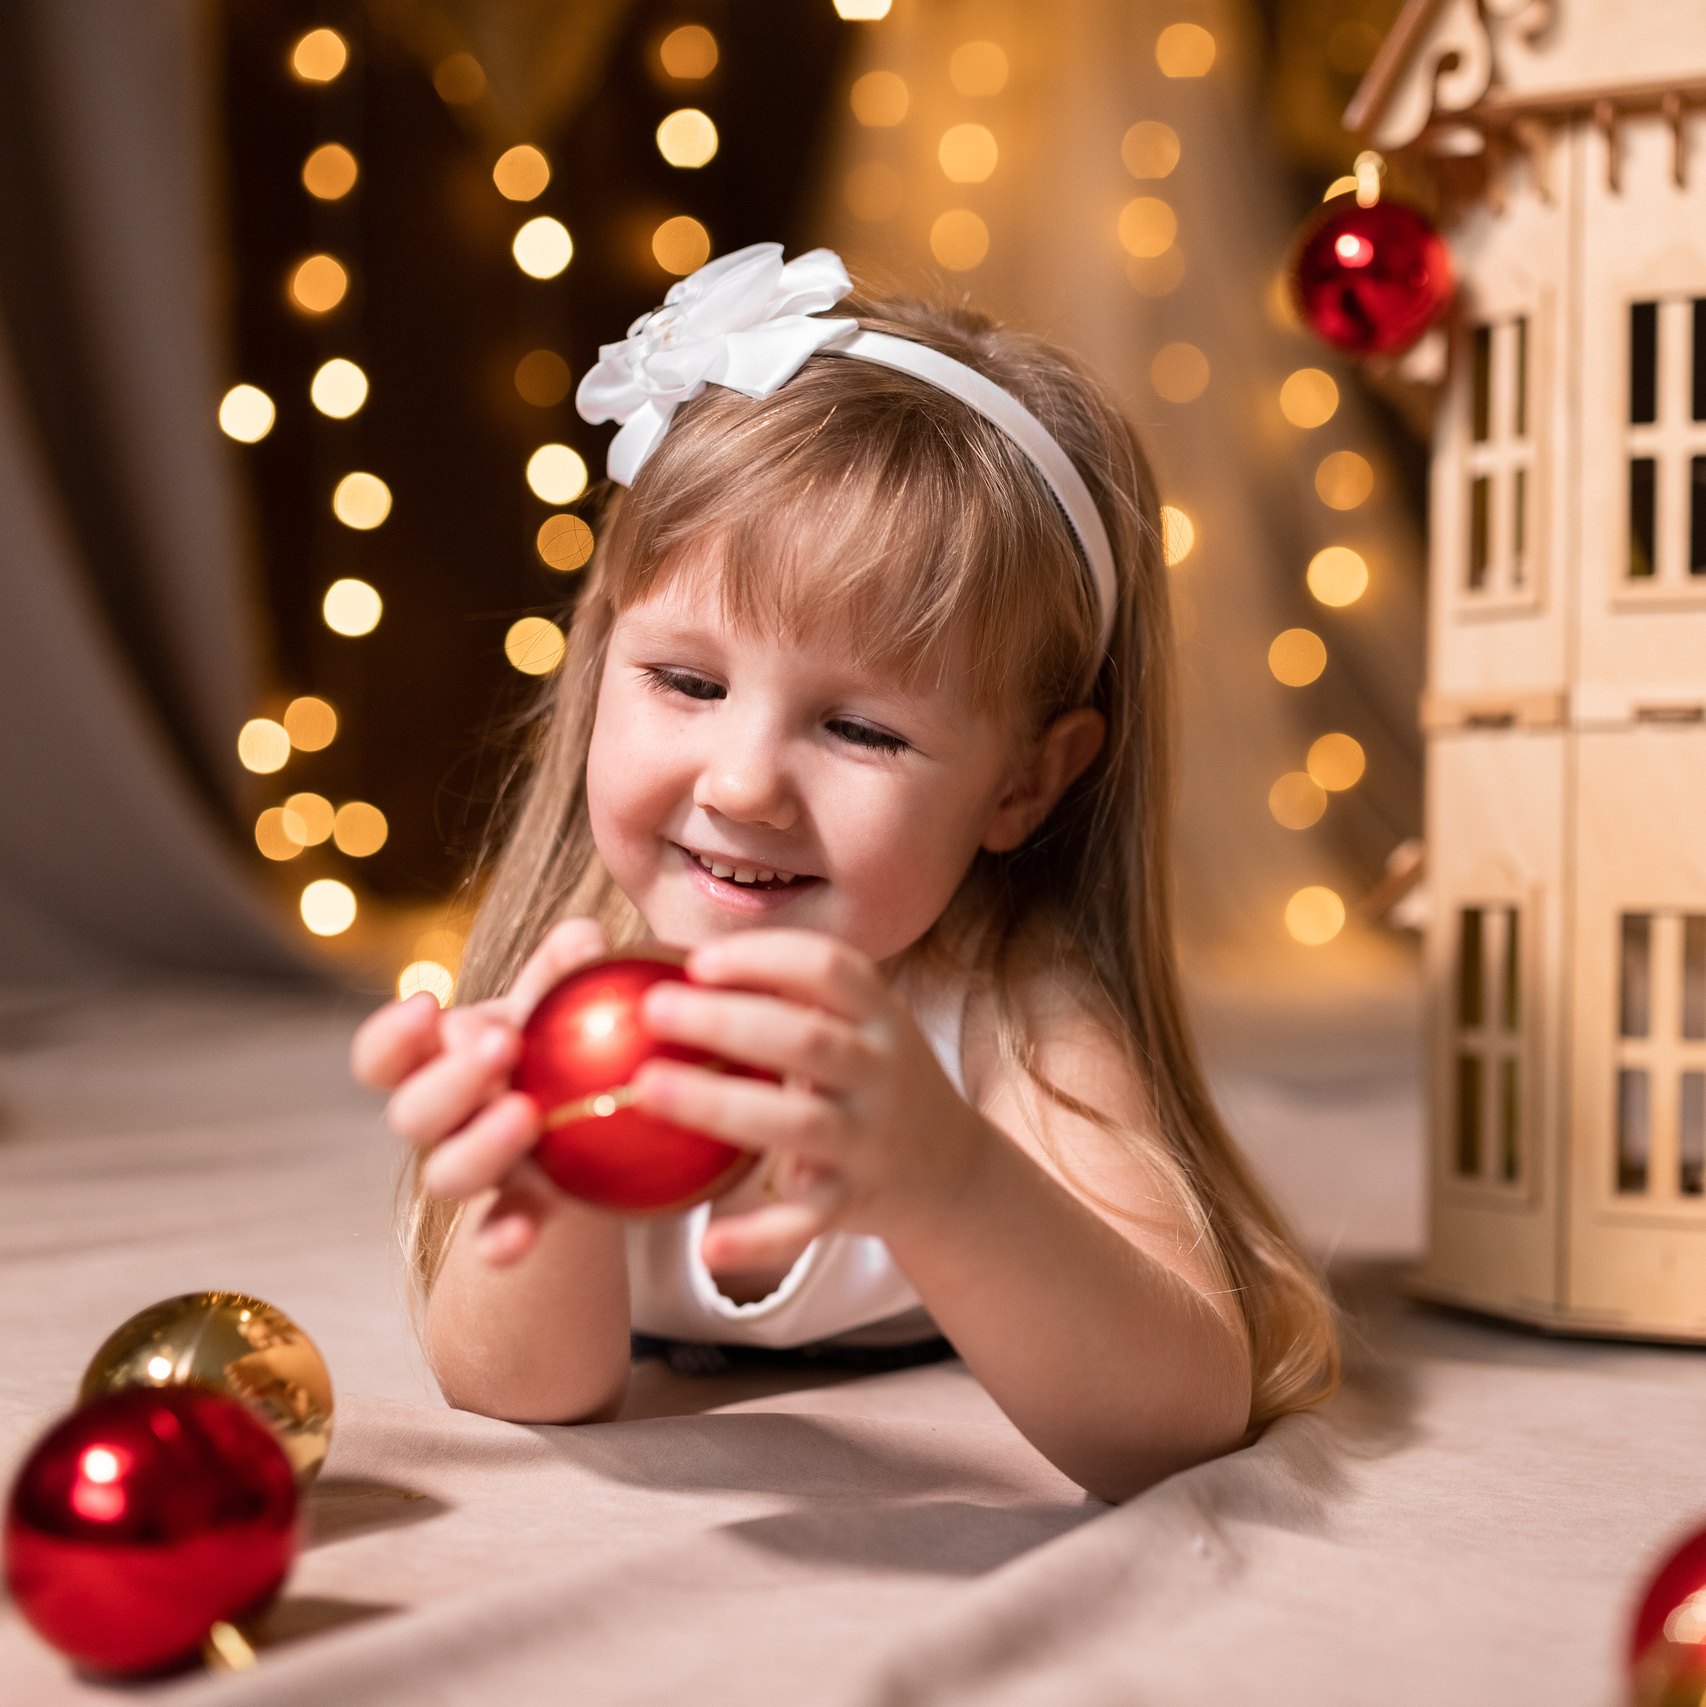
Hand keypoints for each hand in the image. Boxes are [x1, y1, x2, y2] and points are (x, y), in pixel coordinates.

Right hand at [349, 918, 610, 1263]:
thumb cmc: (554, 1037)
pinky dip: (501, 1239)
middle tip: (502, 1044)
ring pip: (443, 1177)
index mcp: (437, 1059)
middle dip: (451, 1080)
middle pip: (410, 1115)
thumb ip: (567, 963)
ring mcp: (476, 1167)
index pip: (380, 1056)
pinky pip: (494, 1234)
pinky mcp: (519, 1208)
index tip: (425, 1004)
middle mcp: (443, 1118)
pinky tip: (522, 1237)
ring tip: (527, 1113)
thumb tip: (586, 940)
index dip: (390, 1035)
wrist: (592, 1111)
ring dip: (478, 1148)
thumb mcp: (557, 997)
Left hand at [633, 930, 982, 1272]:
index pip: (829, 968)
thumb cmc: (868, 1076)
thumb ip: (789, 993)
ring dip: (721, 1105)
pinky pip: (805, 1223)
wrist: (949, 1167)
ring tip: (648, 1089)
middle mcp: (881, 1071)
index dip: (764, 958)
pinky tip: (706, 1244)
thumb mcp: (856, 1021)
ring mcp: (869, 1138)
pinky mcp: (854, 1201)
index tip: (697, 961)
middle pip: (807, 1040)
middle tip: (653, 1009)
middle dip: (728, 1021)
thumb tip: (672, 958)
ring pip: (799, 1124)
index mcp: (879, 1015)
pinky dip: (758, 1239)